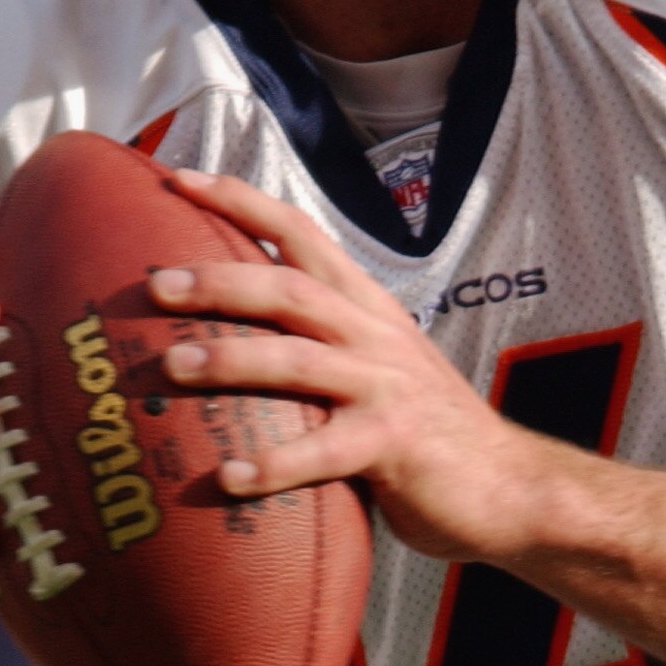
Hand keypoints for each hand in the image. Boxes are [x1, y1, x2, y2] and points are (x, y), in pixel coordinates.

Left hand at [150, 172, 561, 561]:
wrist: (511, 487)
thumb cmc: (428, 438)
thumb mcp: (376, 374)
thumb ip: (320, 352)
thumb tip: (235, 345)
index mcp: (366, 310)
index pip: (300, 234)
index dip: (241, 202)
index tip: (178, 178)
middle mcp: (373, 336)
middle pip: (288, 288)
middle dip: (219, 279)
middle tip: (154, 284)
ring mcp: (386, 387)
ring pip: (297, 359)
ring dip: (229, 359)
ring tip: (171, 366)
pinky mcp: (393, 444)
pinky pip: (322, 451)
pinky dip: (273, 463)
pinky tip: (228, 478)